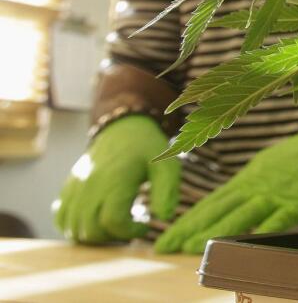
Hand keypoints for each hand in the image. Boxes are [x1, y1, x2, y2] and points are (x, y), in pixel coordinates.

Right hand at [54, 115, 179, 243]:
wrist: (121, 129)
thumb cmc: (147, 149)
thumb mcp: (165, 165)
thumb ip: (167, 190)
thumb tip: (164, 217)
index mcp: (115, 182)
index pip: (113, 221)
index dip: (130, 232)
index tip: (144, 225)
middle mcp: (90, 187)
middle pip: (90, 231)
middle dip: (113, 237)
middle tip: (129, 226)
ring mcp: (76, 189)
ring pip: (73, 229)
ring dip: (94, 235)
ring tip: (114, 223)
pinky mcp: (68, 189)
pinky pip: (60, 218)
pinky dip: (73, 227)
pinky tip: (94, 220)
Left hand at [154, 130, 297, 253]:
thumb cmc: (294, 159)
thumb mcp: (261, 168)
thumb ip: (242, 188)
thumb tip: (219, 205)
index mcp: (245, 180)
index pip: (209, 203)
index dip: (185, 220)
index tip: (164, 237)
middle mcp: (254, 188)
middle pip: (218, 210)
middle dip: (190, 229)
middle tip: (166, 245)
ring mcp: (275, 196)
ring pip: (241, 215)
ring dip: (216, 231)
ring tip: (193, 247)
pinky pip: (277, 220)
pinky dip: (261, 231)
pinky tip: (246, 244)